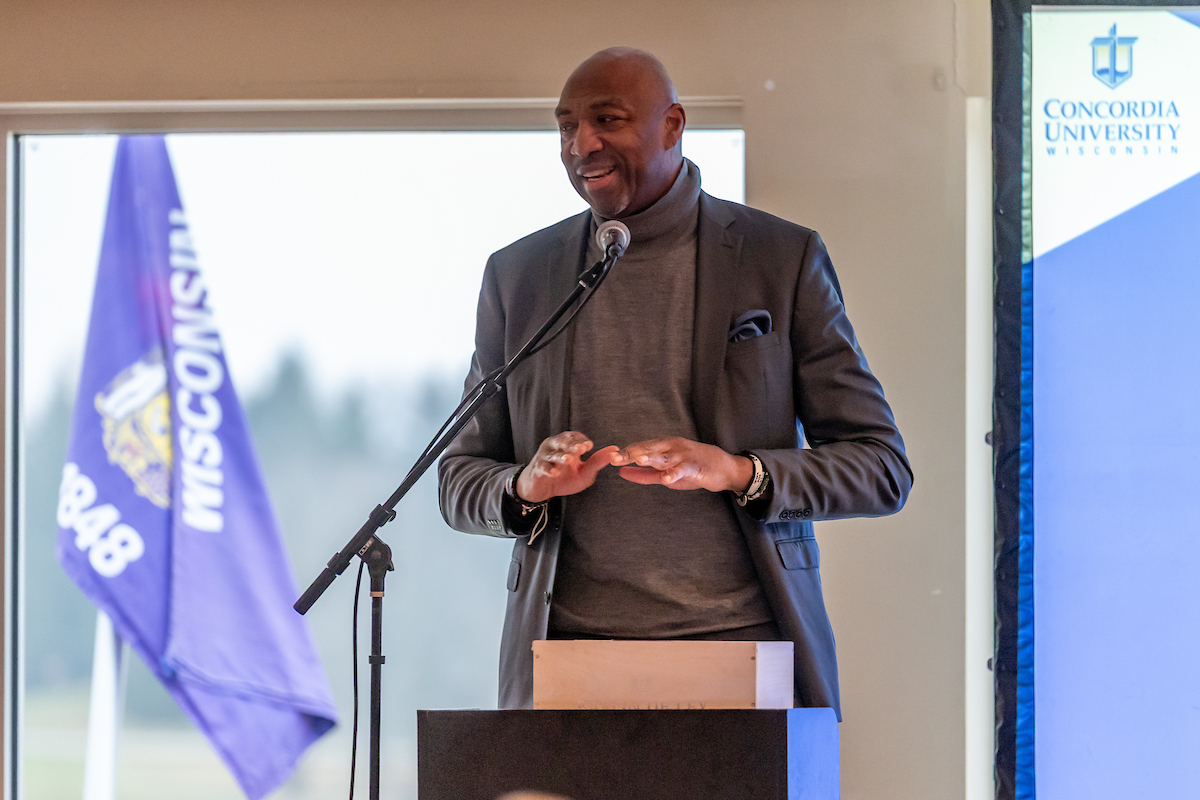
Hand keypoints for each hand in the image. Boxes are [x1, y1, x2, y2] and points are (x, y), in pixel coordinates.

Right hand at [516, 431, 617, 502]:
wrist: (543, 490)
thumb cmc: (564, 478)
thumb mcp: (584, 471)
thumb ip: (597, 461)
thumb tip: (615, 450)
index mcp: (567, 445)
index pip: (574, 437)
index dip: (581, 440)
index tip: (589, 446)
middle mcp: (554, 447)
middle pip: (562, 441)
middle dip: (571, 444)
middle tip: (581, 448)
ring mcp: (544, 457)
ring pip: (552, 454)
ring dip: (561, 456)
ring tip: (568, 459)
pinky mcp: (537, 469)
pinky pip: (542, 467)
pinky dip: (548, 469)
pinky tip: (555, 473)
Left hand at [611, 437, 753, 492]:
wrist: (723, 467)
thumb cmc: (691, 469)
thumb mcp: (665, 473)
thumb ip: (644, 474)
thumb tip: (622, 473)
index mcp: (663, 446)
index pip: (640, 448)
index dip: (625, 453)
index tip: (610, 459)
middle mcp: (671, 447)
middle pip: (648, 449)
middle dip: (631, 453)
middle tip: (615, 458)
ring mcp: (683, 455)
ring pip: (664, 456)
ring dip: (651, 457)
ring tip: (638, 460)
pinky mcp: (695, 465)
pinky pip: (683, 469)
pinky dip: (675, 473)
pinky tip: (667, 479)